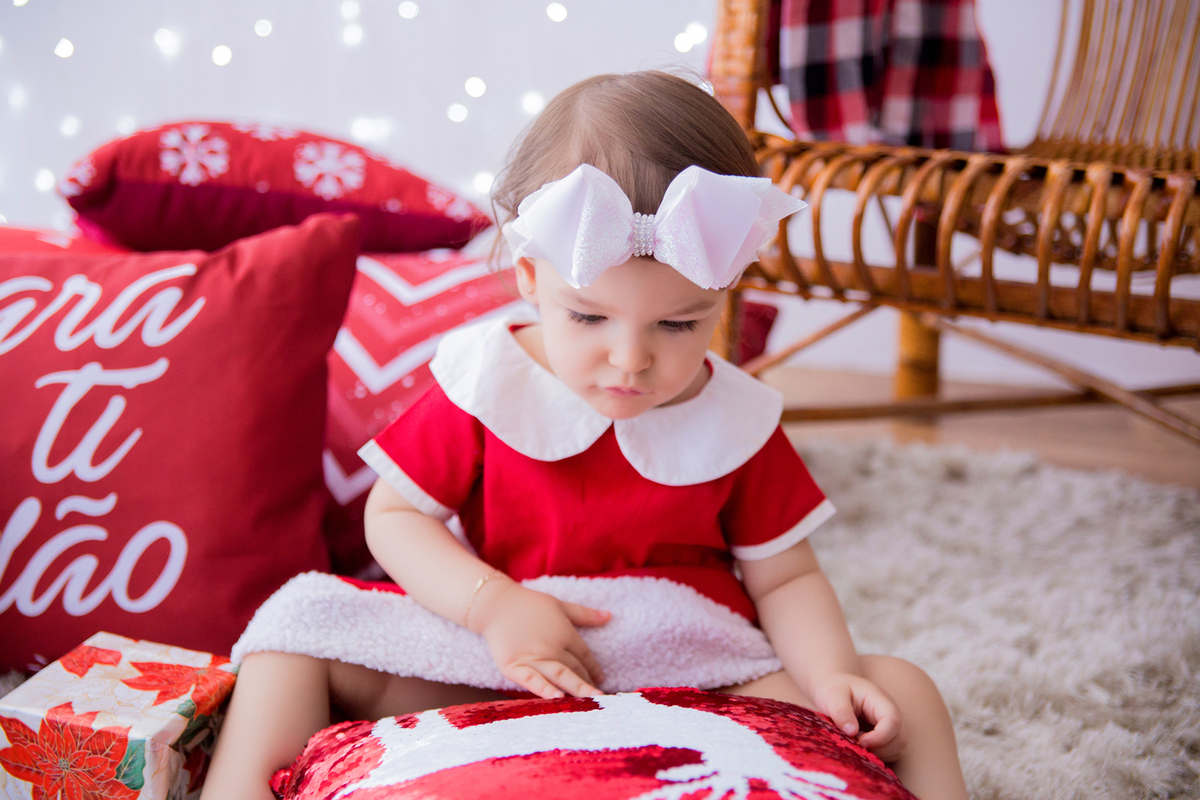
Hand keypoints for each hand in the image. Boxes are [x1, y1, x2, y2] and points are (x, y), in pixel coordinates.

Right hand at [471, 579, 610, 698]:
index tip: (601, 679)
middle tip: (600, 697)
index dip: (594, 668)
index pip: (585, 655)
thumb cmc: (529, 604)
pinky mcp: (514, 666)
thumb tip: (609, 616)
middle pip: (574, 668)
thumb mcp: (560, 605)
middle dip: (588, 683)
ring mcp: (533, 657)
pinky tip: (557, 697)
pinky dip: (545, 689)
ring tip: (588, 700)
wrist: (496, 605)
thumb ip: (585, 614)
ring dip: (575, 689)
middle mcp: (552, 647)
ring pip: (559, 676)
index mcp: (565, 633)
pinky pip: (532, 681)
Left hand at [810, 673, 906, 761]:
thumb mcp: (832, 696)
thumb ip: (841, 712)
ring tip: (856, 743)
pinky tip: (859, 746)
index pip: (893, 721)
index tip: (860, 741)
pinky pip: (889, 752)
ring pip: (897, 748)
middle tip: (856, 745)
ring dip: (878, 753)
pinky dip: (876, 755)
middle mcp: (889, 713)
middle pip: (900, 738)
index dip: (880, 737)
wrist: (832, 685)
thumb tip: (852, 732)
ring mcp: (889, 725)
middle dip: (880, 748)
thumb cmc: (833, 688)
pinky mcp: (884, 735)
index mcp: (880, 699)